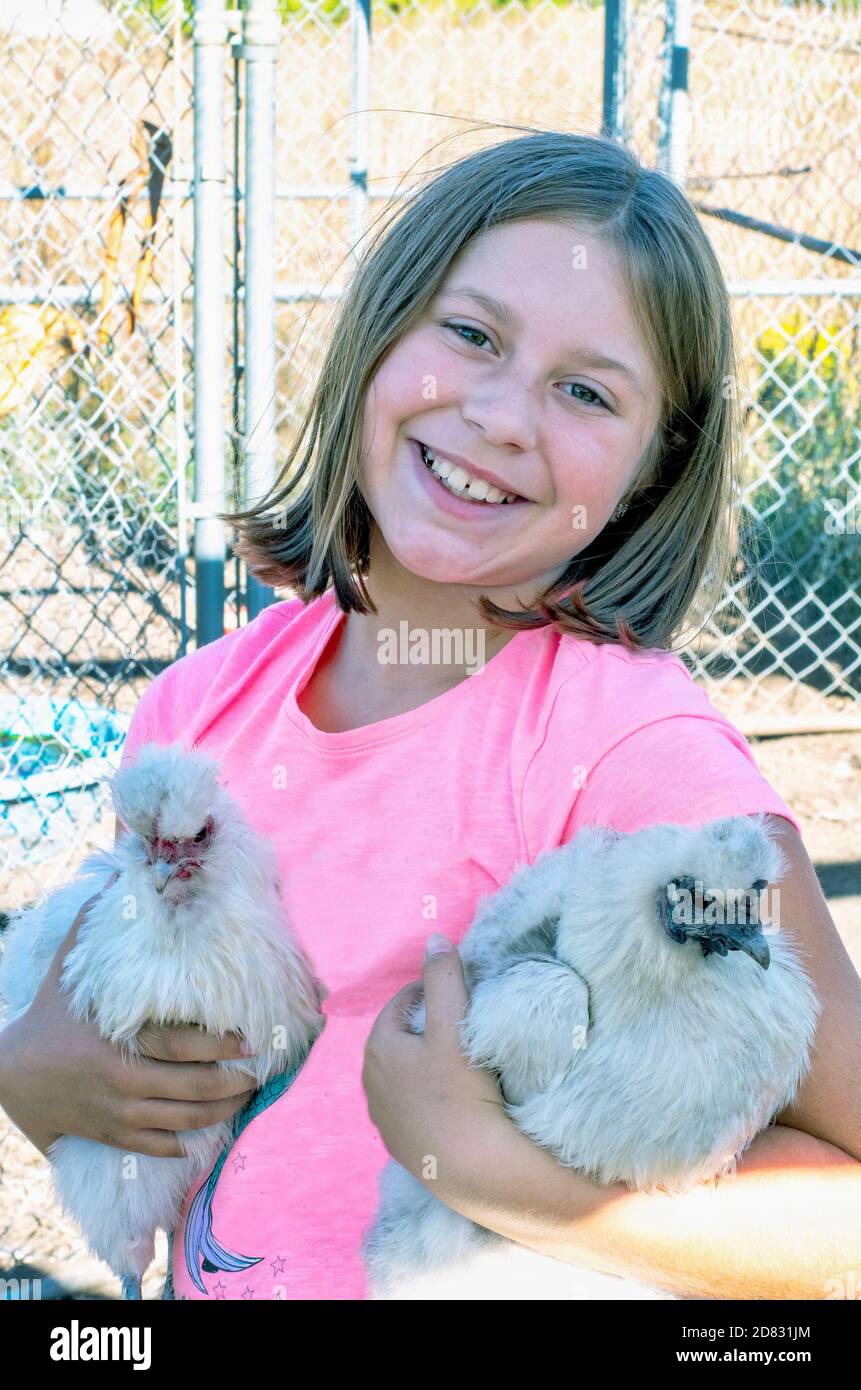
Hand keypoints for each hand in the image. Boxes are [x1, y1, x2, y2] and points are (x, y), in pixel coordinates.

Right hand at [0, 875, 254, 1158]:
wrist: (10, 1074)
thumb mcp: (69, 968)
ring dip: (221, 1112)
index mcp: (118, 1042)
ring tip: (245, 1097)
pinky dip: (189, 1142)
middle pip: (192, 1088)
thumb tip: (121, 877)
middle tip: (258, 1071)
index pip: (181, 1046)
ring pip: (183, 1121)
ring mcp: (117, 1113)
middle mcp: (122, 1081)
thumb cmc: (50, 1015)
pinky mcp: (112, 1135)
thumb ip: (96, 924)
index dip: (220, 1045)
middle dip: (233, 1082)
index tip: (250, 1039)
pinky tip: (210, 1132)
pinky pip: (159, 1146)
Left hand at [362, 934, 505, 1196]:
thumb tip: (433, 937)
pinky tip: (455, 1097)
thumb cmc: (461, 1091)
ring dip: (427, 1061)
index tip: (462, 994)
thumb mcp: (454, 1026)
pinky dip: (429, 1093)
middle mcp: (370, 1082)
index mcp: (377, 1048)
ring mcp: (383, 1117)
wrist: (473, 1168)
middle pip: (402, 1037)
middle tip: (465, 1025)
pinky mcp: (400, 1144)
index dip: (433, 992)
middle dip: (428, 1026)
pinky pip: (413, 1103)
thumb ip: (443, 977)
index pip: (403, 1003)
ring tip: (462, 1061)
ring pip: (405, 1072)